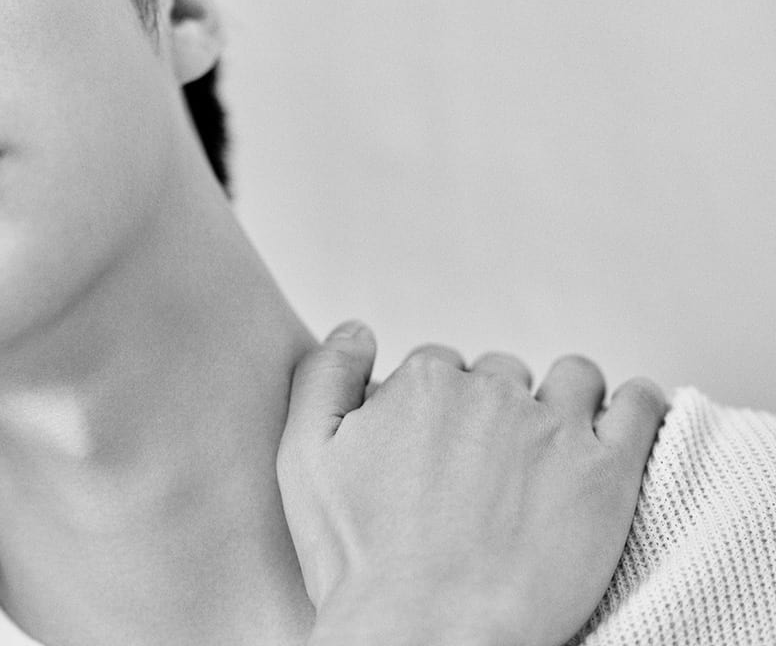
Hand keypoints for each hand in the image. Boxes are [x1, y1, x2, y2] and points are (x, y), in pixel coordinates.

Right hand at [277, 322, 667, 645]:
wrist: (426, 639)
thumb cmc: (359, 561)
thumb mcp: (303, 457)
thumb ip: (324, 375)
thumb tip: (357, 328)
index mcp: (423, 383)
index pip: (440, 368)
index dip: (434, 411)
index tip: (434, 457)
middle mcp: (491, 393)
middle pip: (502, 375)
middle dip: (494, 411)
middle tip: (485, 473)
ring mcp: (554, 429)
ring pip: (572, 378)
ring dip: (564, 399)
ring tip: (552, 450)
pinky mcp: (607, 472)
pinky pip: (640, 405)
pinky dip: (635, 404)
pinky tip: (620, 424)